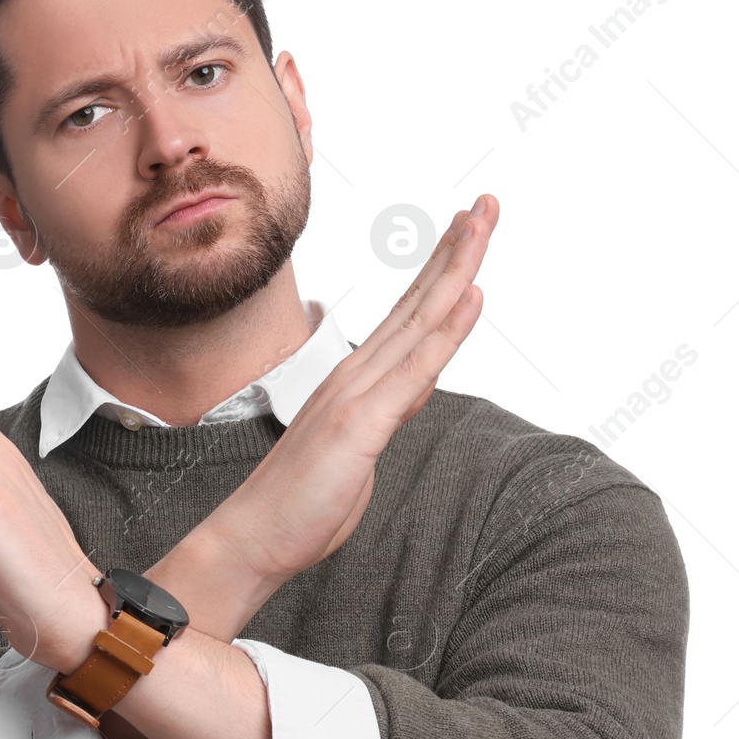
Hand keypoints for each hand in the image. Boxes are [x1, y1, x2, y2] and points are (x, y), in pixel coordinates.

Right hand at [192, 194, 498, 596]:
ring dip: (457, 267)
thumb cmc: (298, 503)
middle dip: (456, 248)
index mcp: (356, 380)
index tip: (465, 232)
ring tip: (483, 221)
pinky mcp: (362, 423)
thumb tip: (404, 399)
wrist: (252, 535)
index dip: (440, 270)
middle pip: (418, 300)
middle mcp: (357, 374)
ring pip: (420, 319)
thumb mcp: (355, 452)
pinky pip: (416, 369)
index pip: (409, 314)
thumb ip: (382, 418)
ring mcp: (358, 393)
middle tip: (486, 202)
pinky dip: (447, 330)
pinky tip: (473, 295)